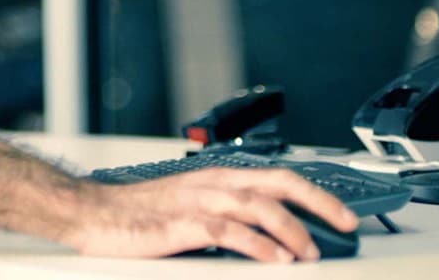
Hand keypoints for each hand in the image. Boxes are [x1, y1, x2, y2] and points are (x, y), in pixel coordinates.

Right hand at [62, 168, 357, 262]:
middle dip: (319, 203)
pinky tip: (275, 261)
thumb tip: (266, 239)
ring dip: (292, 230)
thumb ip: (225, 217)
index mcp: (218, 178)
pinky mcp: (182, 225)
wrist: (92, 212)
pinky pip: (229, 232)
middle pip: (278, 185)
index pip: (278, 176)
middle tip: (347, 224)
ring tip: (312, 252)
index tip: (343, 211)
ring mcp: (199, 202)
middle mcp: (213, 184)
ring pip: (259, 206)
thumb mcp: (189, 207)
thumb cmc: (137, 213)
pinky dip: (258, 246)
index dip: (316, 191)